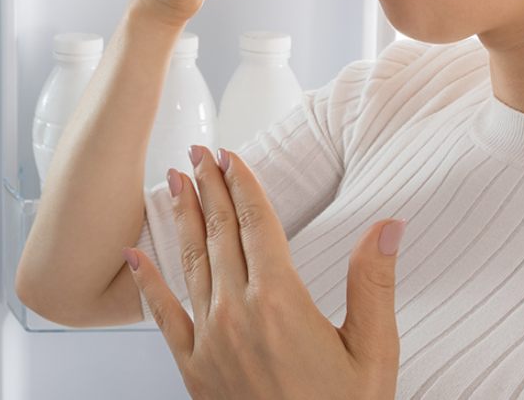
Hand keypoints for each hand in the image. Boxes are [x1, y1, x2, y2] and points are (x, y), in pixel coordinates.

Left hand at [124, 145, 404, 399]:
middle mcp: (237, 314)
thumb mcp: (373, 352)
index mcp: (281, 302)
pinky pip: (163, 316)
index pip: (256, 224)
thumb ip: (374, 284)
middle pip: (220, 233)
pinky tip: (134, 256)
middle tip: (199, 153)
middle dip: (208, 187)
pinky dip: (146, 283)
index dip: (242, 183)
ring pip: (191, 262)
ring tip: (174, 181)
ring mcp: (210, 341)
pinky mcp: (193, 369)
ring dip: (182, 217)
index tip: (231, 155)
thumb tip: (389, 227)